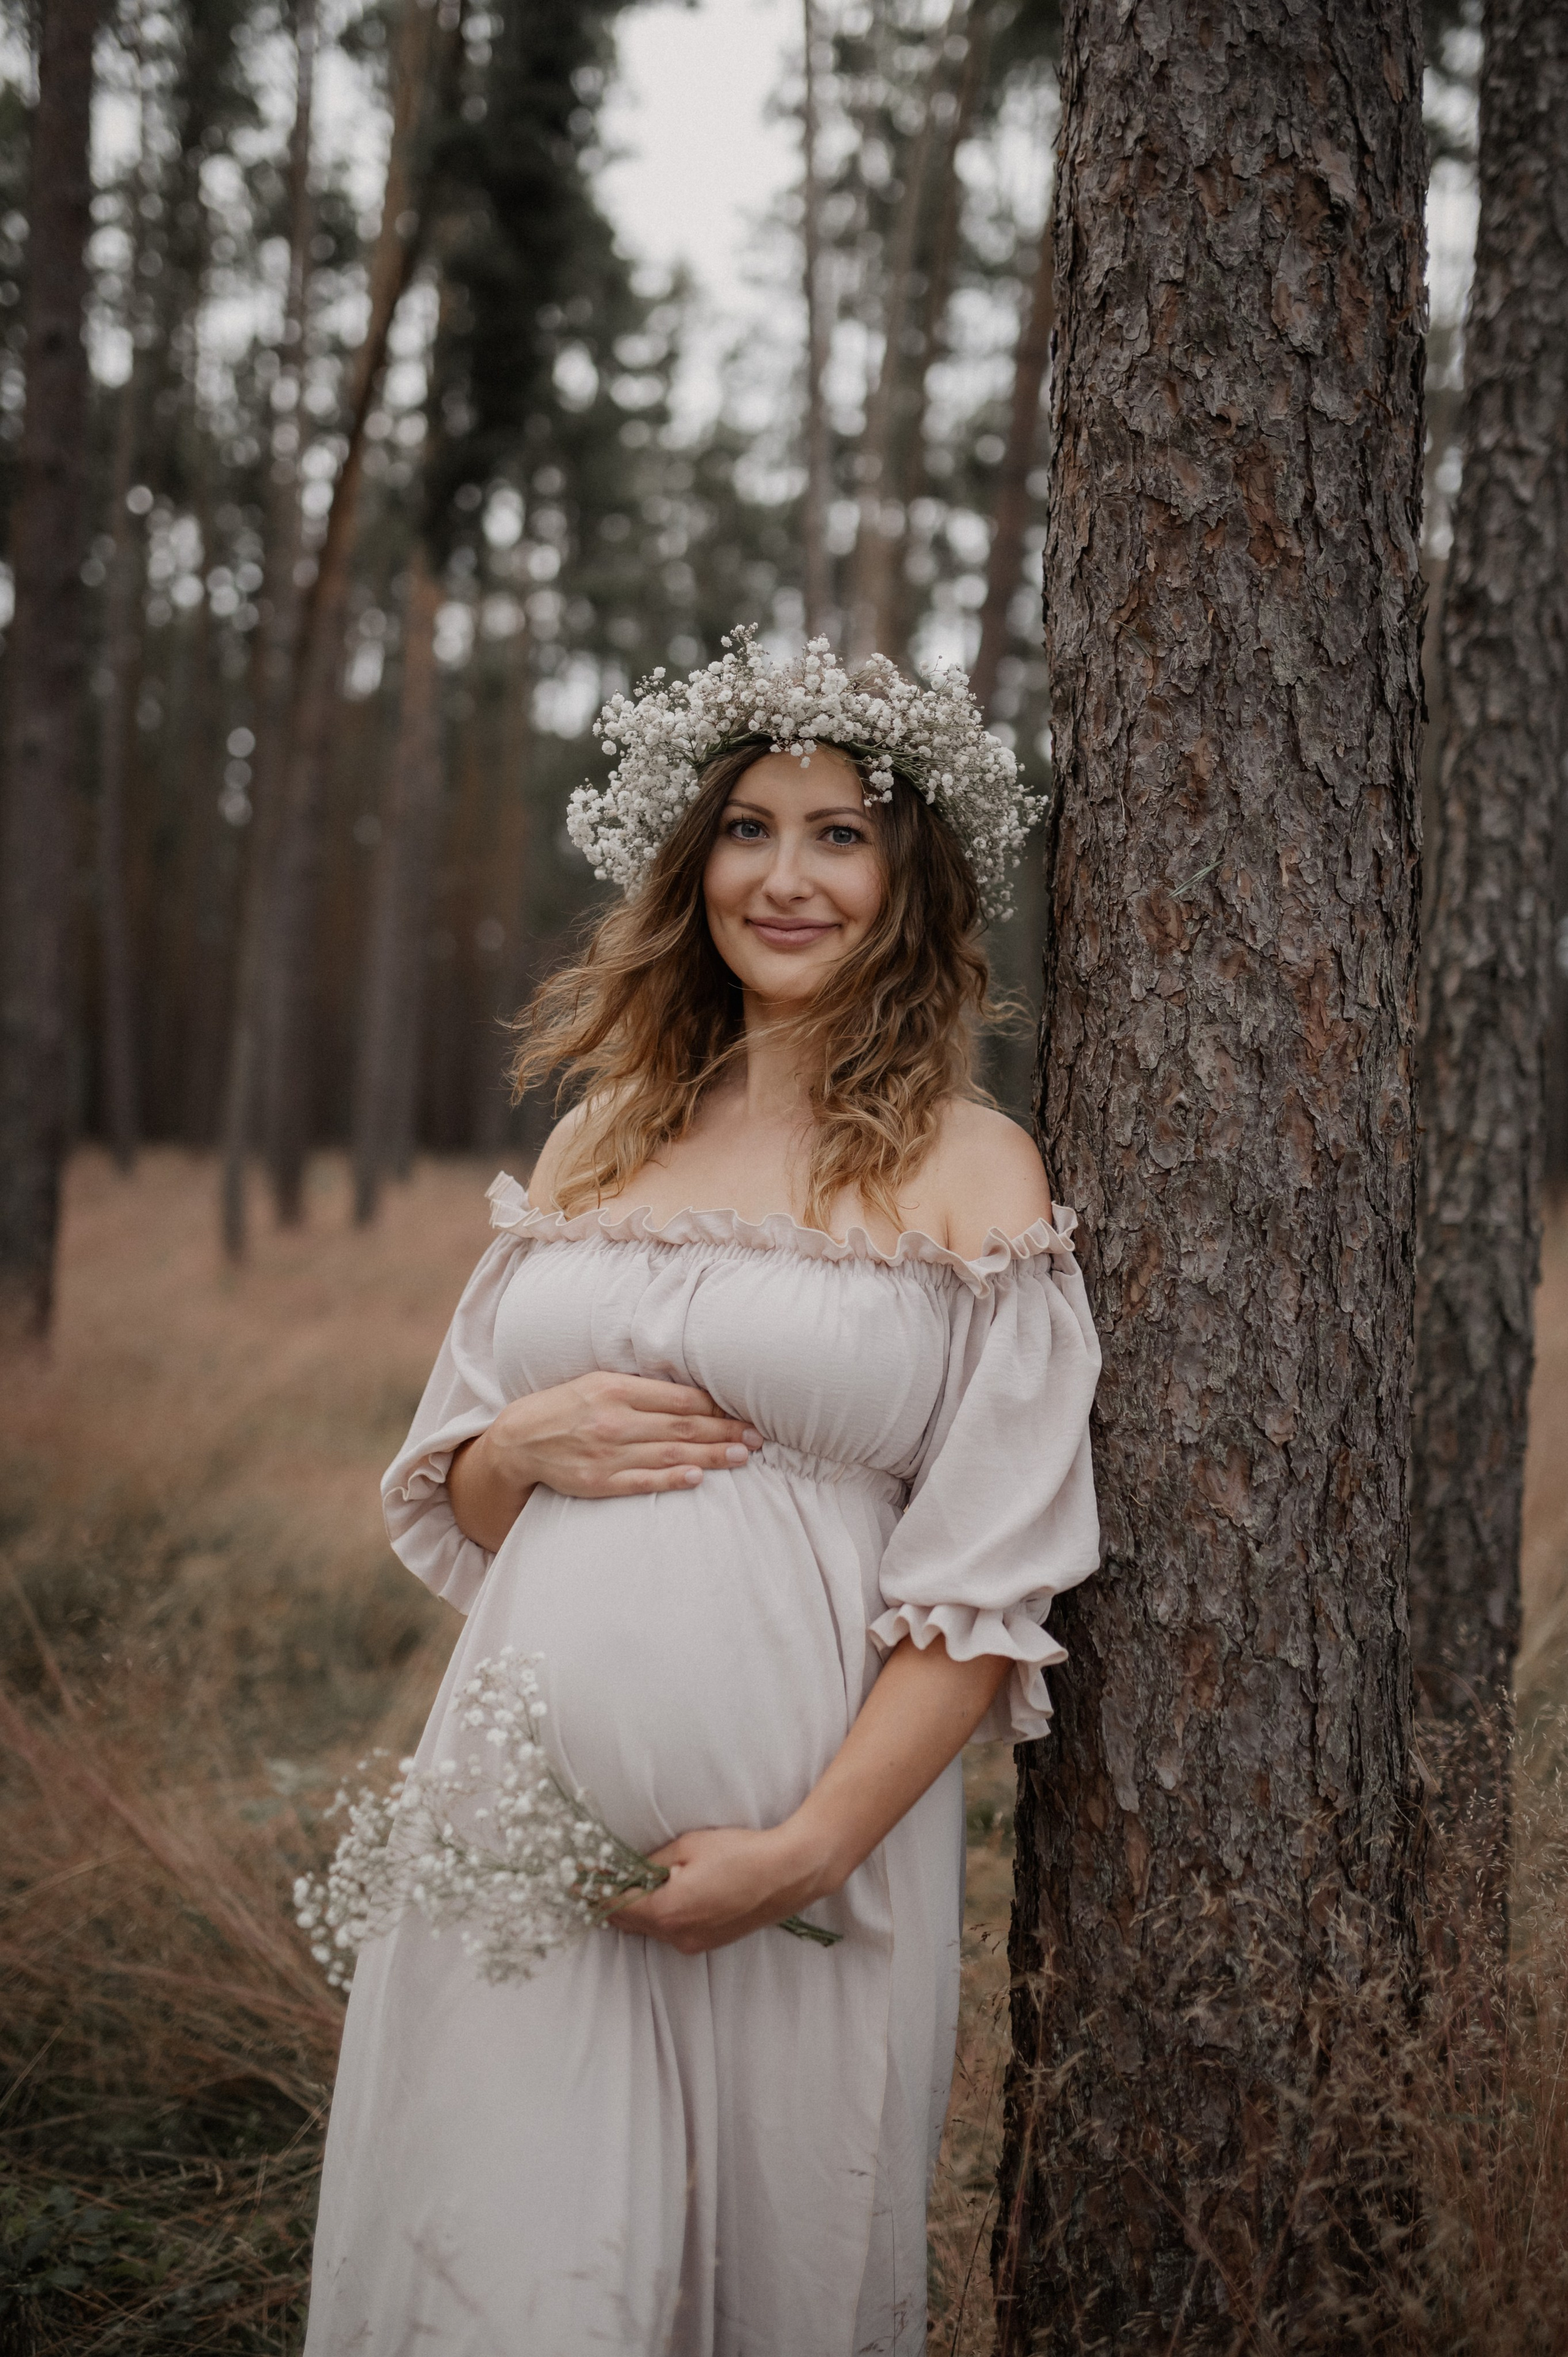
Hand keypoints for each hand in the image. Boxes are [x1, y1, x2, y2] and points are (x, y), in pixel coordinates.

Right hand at [448, 1374, 762, 1548]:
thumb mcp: (599, 1383)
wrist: (520, 1440)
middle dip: (724, 1431)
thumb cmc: (567, 1407)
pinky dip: (672, 1478)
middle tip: (756, 1437)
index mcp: (616, 1389)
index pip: (678, 1397)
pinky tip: (697, 1476)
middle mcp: (615, 1420)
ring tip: (742, 1456)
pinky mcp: (599, 1481)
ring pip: (670, 1453)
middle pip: (682, 1425)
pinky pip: (643, 1481)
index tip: (742, 1411)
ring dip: (710, 1455)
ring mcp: (607, 1452)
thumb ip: (640, 1389)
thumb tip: (692, 1395)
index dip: (715, 1406)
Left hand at [609, 1824, 826, 1954]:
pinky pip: (673, 1931)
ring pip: (651, 1928)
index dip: (593, 1893)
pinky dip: (661, 1916)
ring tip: (628, 1884)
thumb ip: (652, 1862)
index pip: (615, 1907)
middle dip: (611, 1902)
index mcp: (667, 1912)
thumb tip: (628, 1869)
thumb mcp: (688, 1847)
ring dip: (637, 1910)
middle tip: (595, 1881)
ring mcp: (694, 1943)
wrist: (788, 1874)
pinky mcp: (709, 1943)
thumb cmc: (739, 1854)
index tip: (574, 1881)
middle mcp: (677, 1936)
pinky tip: (664, 1895)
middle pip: (630, 1923)